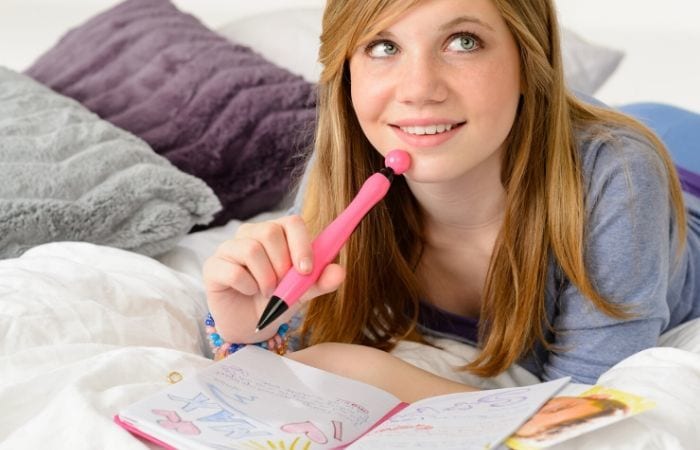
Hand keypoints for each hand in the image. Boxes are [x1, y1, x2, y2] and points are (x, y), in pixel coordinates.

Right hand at [203, 215, 345, 341]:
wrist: (251, 325)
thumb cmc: (277, 300)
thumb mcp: (303, 292)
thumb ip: (320, 281)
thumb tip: (339, 272)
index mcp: (277, 233)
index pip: (292, 222)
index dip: (301, 244)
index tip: (306, 270)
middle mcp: (252, 234)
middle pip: (271, 232)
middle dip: (282, 264)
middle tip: (282, 284)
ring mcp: (230, 247)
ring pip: (252, 250)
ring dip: (266, 279)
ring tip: (267, 292)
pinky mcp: (213, 266)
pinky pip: (235, 271)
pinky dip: (248, 287)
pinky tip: (248, 292)